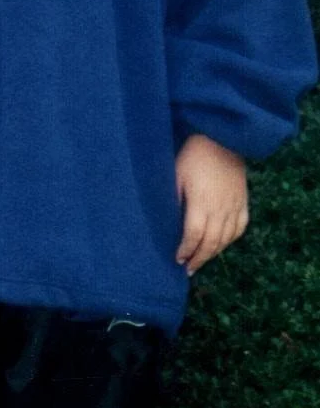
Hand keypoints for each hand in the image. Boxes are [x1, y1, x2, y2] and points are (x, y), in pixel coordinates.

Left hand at [175, 133, 247, 274]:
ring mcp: (235, 206)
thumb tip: (164, 224)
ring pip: (226, 239)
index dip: (186, 250)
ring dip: (213, 253)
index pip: (194, 235)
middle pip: (211, 242)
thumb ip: (172, 200)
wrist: (221, 138)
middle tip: (188, 268)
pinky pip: (240, 228)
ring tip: (201, 260)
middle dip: (199, 258)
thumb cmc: (192, 156)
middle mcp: (221, 208)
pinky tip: (221, 245)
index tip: (177, 259)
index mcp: (202, 202)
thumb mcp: (175, 176)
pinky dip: (230, 240)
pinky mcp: (244, 201)